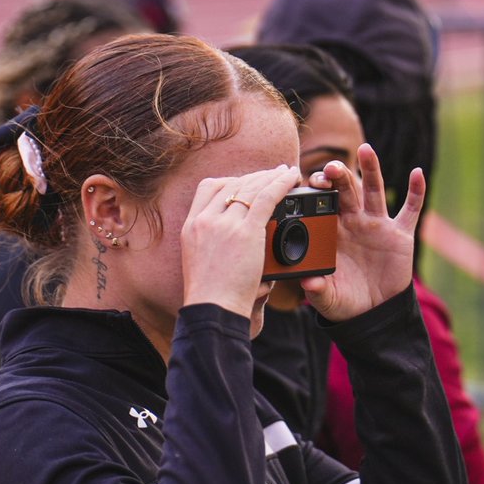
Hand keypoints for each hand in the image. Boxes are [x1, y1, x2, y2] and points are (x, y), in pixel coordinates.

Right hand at [181, 165, 300, 316]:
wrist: (213, 310)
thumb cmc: (212, 297)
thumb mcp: (200, 262)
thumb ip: (213, 243)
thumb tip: (234, 237)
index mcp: (191, 226)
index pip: (208, 188)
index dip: (231, 181)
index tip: (246, 183)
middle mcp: (205, 220)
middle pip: (232, 184)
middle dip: (256, 176)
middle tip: (273, 174)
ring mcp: (224, 224)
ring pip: (251, 187)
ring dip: (271, 176)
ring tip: (287, 172)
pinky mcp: (246, 232)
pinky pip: (267, 197)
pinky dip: (282, 183)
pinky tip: (293, 178)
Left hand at [301, 143, 423, 320]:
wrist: (374, 313)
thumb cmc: (346, 303)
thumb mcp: (329, 298)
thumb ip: (317, 290)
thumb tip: (308, 283)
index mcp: (332, 233)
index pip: (322, 205)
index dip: (317, 193)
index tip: (310, 184)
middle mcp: (354, 223)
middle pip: (345, 191)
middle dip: (338, 176)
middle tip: (330, 167)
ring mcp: (377, 225)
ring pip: (374, 190)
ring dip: (370, 169)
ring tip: (365, 149)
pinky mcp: (400, 234)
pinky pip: (410, 209)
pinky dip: (416, 191)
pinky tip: (417, 173)